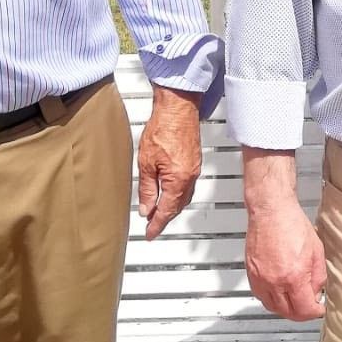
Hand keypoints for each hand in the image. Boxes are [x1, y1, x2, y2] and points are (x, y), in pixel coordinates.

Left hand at [136, 88, 202, 239]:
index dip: (157, 225)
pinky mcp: (195, 160)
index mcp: (178, 180)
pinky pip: (188, 184)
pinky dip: (178, 193)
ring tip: (158, 210)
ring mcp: (195, 168)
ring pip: (184, 196)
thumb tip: (146, 208)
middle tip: (152, 225)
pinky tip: (169, 191)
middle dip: (165, 217)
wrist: (177, 108)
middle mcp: (190, 177)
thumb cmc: (162, 129)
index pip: (167, 211)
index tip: (150, 233)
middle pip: (178, 206)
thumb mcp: (146, 164)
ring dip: (171, 205)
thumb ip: (147, 189)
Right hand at [244, 202, 325, 320]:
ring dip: (285, 309)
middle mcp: (275, 281)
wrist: (272, 211)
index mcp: (294, 276)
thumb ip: (318, 276)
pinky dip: (271, 299)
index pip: (304, 310)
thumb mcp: (317, 251)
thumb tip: (317, 292)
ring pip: (273, 308)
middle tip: (309, 306)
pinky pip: (261, 296)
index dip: (315, 312)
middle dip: (301, 313)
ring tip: (295, 301)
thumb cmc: (292, 224)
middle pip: (288, 313)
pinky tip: (279, 292)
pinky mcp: (251, 275)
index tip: (318, 309)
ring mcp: (260, 279)